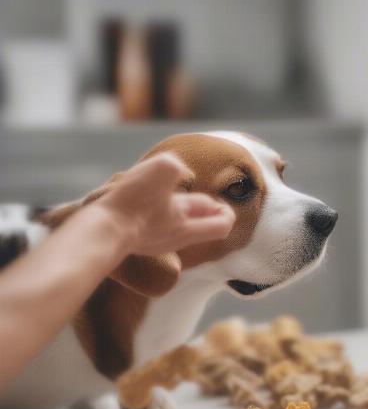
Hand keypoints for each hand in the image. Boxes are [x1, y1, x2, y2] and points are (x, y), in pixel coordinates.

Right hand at [96, 153, 234, 255]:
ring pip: (176, 225)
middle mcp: (174, 239)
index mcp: (188, 227)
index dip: (226, 213)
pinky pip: (154, 226)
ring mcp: (154, 242)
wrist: (100, 231)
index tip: (220, 202)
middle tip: (206, 200)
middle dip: (205, 211)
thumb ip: (177, 167)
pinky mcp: (134, 240)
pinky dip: (157, 212)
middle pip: (200, 227)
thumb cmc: (133, 202)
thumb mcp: (163, 168)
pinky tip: (146, 200)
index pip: (221, 226)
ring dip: (180, 209)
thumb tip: (180, 173)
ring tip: (174, 194)